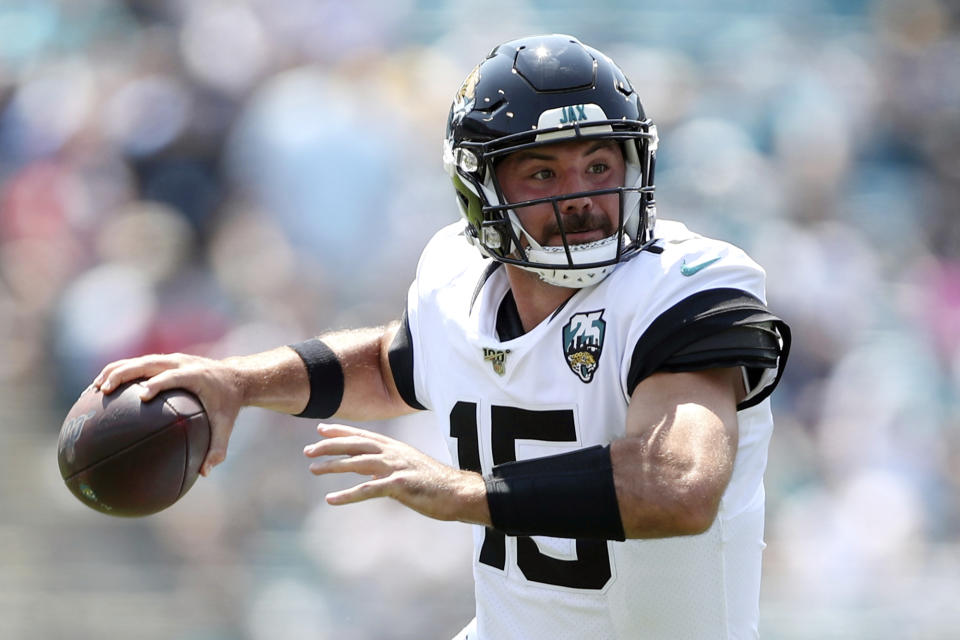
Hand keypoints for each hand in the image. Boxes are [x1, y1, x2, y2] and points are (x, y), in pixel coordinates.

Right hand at [93, 353, 243, 476]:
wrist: (235, 377)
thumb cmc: (228, 404)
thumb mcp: (226, 425)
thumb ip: (217, 448)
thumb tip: (204, 473)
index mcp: (196, 375)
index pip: (173, 376)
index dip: (158, 383)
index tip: (142, 396)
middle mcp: (181, 362)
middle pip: (147, 363)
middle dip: (124, 373)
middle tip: (104, 390)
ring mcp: (171, 359)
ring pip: (137, 361)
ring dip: (114, 372)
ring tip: (93, 390)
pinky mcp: (163, 361)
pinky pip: (137, 365)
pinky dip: (118, 373)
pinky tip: (101, 391)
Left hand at [304, 424, 489, 525]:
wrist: (459, 493)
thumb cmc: (436, 484)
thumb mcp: (409, 470)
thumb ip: (389, 470)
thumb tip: (371, 476)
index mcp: (396, 449)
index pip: (363, 436)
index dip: (341, 431)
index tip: (320, 429)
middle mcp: (394, 454)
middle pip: (356, 445)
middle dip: (330, 445)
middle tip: (308, 450)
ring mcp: (397, 468)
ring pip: (358, 463)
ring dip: (333, 465)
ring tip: (313, 469)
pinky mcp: (400, 486)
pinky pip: (368, 490)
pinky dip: (347, 495)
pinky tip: (331, 499)